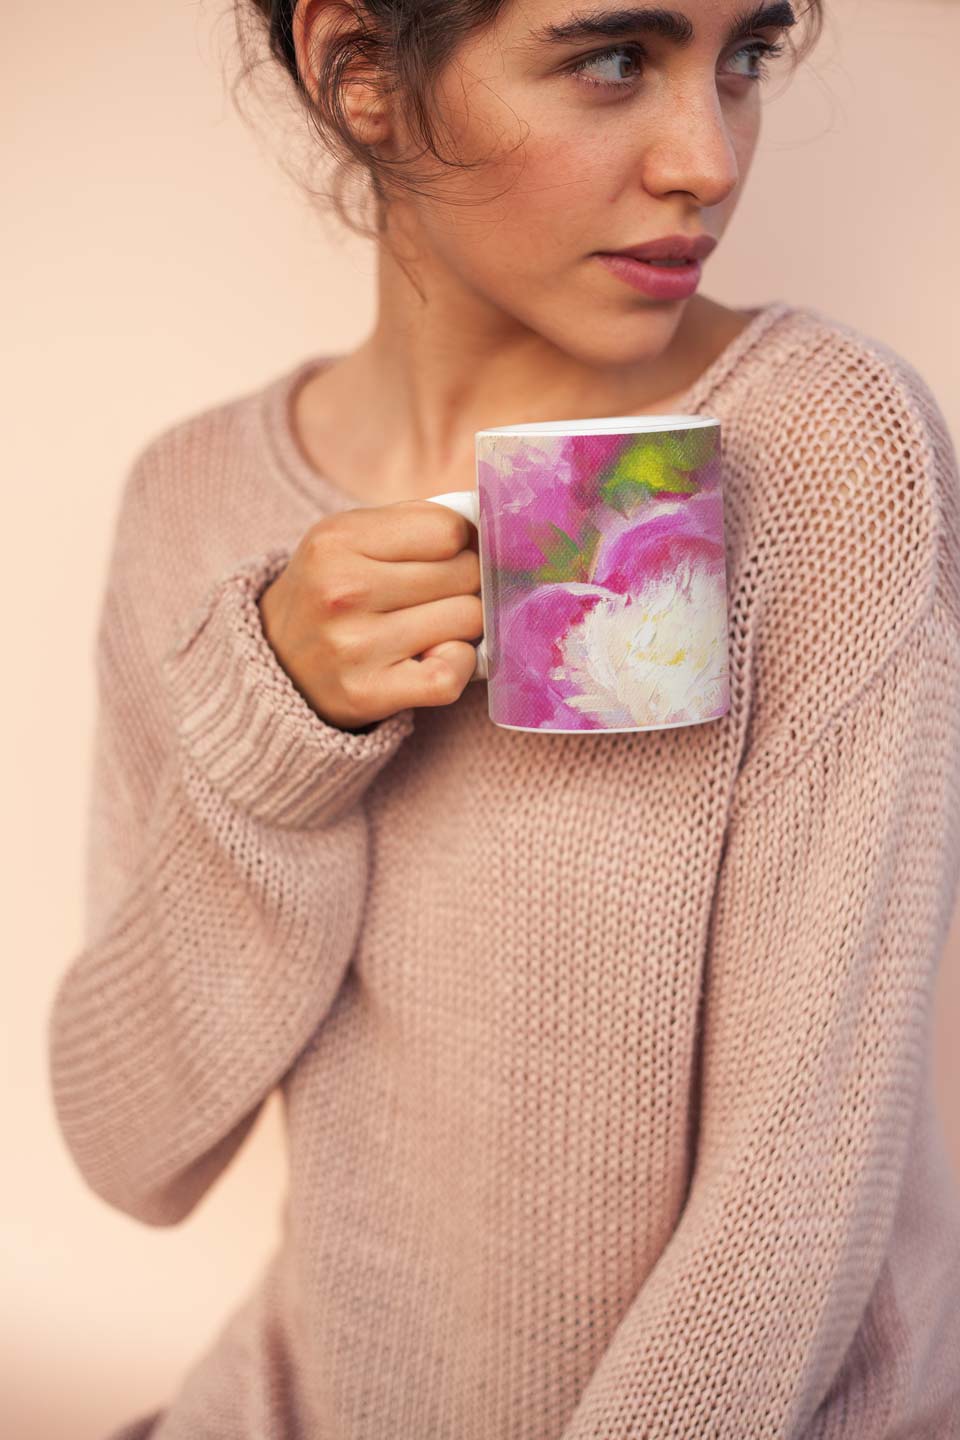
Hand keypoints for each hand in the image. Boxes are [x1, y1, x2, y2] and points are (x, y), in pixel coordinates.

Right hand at [258, 500, 483, 730]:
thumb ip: (415, 523)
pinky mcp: (367, 692)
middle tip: (437, 596)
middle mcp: (342, 590)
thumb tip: (489, 528)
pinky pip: (450, 674)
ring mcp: (354, 645)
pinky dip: (458, 665)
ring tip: (431, 626)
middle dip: (464, 584)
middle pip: (464, 574)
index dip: (459, 542)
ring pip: (467, 620)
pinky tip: (437, 656)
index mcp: (337, 540)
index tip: (445, 558)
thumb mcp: (350, 539)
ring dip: (462, 625)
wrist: (275, 661)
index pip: (448, 529)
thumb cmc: (332, 592)